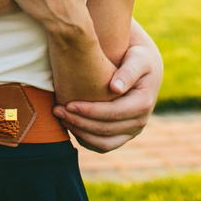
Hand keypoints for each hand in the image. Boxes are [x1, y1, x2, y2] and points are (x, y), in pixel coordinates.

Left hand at [54, 21, 161, 151]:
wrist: (144, 63)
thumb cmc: (138, 56)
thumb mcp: (138, 58)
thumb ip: (128, 71)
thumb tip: (115, 88)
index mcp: (143, 103)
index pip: (113, 113)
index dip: (89, 111)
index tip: (68, 104)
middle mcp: (140, 121)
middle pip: (105, 131)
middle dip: (79, 122)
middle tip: (56, 110)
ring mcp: (132, 130)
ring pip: (103, 143)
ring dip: (80, 133)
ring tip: (60, 118)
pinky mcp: (123, 133)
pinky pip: (102, 145)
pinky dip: (85, 138)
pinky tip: (69, 124)